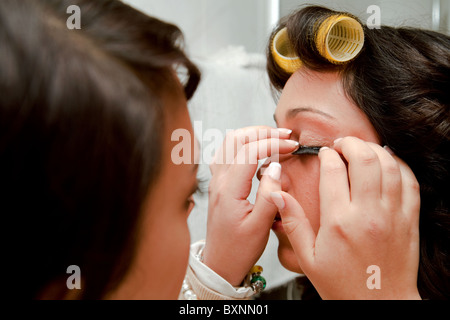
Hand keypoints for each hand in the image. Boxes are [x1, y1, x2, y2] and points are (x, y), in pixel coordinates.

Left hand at [202, 126, 298, 285]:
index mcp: (229, 190)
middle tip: (286, 136)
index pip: (250, 151)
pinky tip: (256, 152)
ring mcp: (215, 181)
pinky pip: (226, 153)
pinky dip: (243, 145)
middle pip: (236, 139)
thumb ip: (270, 195)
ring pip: (229, 142)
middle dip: (263, 132)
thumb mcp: (260, 227)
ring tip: (274, 139)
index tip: (292, 145)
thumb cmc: (238, 250)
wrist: (219, 264)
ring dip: (252, 135)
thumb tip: (276, 167)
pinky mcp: (218, 184)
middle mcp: (218, 181)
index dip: (273, 143)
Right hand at [271, 137, 420, 298]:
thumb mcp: (308, 257)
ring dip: (375, 150)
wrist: (379, 305)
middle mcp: (367, 214)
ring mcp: (392, 215)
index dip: (326, 154)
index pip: (333, 170)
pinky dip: (399, 166)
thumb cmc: (342, 285)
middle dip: (351, 143)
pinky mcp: (408, 220)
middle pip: (364, 159)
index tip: (323, 154)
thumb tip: (276, 193)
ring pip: (389, 165)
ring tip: (362, 150)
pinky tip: (387, 164)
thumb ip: (292, 222)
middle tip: (342, 145)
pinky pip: (409, 182)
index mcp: (338, 222)